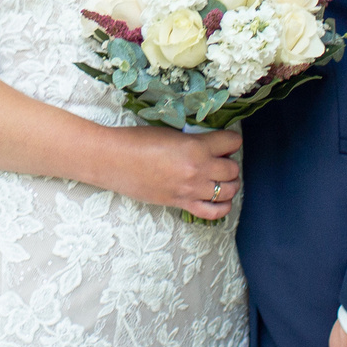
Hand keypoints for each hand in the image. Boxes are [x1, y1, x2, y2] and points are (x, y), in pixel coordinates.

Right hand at [102, 124, 241, 218]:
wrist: (114, 160)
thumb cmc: (137, 141)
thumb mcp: (172, 133)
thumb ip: (194, 140)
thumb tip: (210, 146)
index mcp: (196, 147)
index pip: (232, 142)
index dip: (232, 140)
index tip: (227, 142)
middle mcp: (198, 170)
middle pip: (233, 169)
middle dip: (230, 163)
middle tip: (220, 160)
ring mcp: (191, 190)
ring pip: (228, 191)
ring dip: (229, 184)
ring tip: (221, 179)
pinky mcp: (181, 204)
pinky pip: (213, 212)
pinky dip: (221, 207)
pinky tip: (218, 199)